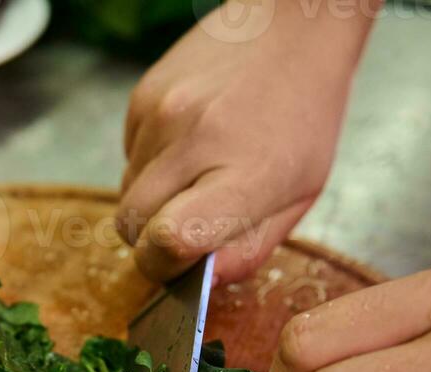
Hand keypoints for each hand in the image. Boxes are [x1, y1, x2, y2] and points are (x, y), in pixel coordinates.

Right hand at [118, 1, 374, 283]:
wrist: (290, 29)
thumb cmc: (303, 116)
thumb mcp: (299, 197)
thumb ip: (248, 250)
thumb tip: (198, 283)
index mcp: (247, 175)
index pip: (170, 239)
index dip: (162, 267)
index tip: (176, 267)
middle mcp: (196, 142)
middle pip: (133, 226)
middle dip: (150, 242)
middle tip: (186, 229)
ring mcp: (163, 116)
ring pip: (126, 194)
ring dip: (151, 202)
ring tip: (195, 176)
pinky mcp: (142, 97)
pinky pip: (128, 157)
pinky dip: (150, 166)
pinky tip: (187, 145)